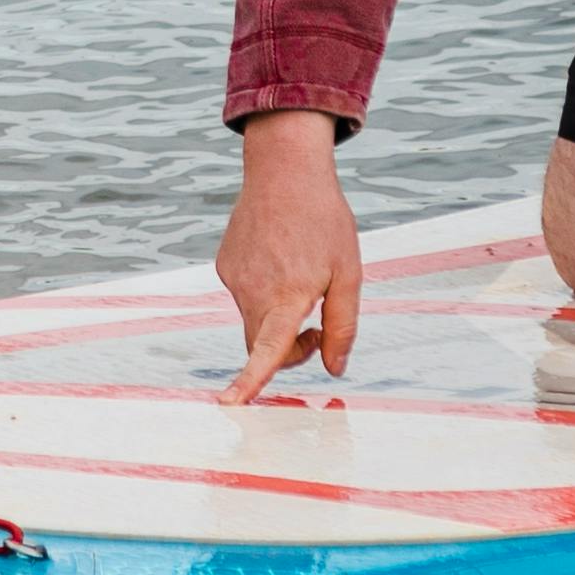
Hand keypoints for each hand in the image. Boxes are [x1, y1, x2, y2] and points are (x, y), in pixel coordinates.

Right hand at [213, 111, 361, 400]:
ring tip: (300, 274)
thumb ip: (343, 326)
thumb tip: (334, 369)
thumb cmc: (324, 220)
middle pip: (262, 346)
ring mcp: (235, 278)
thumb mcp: (349, 273)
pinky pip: (244, 295)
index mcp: (288, 295)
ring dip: (276, 318)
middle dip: (288, 350)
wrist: (285, 170)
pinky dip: (263, 293)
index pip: (269, 349)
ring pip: (253, 321)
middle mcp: (255, 291)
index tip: (231, 404)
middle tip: (318, 328)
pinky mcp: (225, 266)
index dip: (251, 380)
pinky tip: (280, 258)